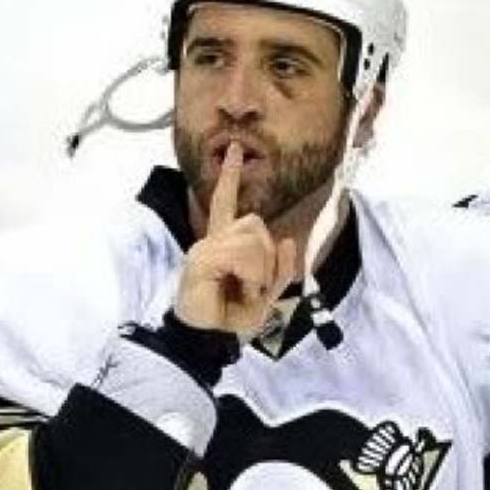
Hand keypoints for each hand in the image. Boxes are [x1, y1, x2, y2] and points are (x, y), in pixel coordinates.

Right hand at [175, 142, 295, 335]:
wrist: (208, 339)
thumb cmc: (232, 318)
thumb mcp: (267, 294)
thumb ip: (280, 268)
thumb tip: (287, 241)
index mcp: (223, 245)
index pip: (227, 204)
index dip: (231, 177)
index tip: (235, 150)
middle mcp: (212, 241)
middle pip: (256, 224)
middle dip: (267, 259)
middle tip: (252, 288)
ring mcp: (205, 247)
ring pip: (254, 237)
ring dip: (259, 270)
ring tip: (243, 291)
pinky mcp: (203, 257)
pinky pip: (244, 255)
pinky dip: (252, 278)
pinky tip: (236, 290)